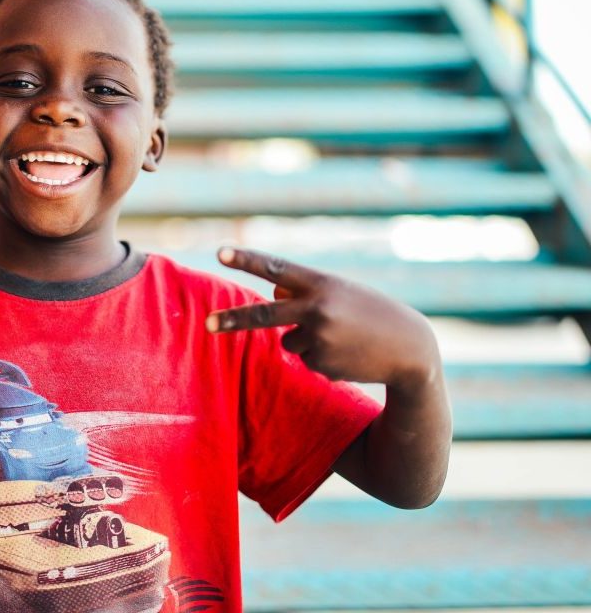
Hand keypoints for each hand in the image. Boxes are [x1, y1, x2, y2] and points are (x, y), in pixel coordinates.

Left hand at [206, 247, 439, 391]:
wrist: (409, 349)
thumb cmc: (371, 313)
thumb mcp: (340, 292)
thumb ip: (304, 290)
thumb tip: (270, 294)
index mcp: (322, 283)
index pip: (276, 268)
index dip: (246, 260)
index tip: (220, 253)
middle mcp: (317, 309)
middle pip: (263, 315)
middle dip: (232, 320)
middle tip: (207, 324)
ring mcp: (319, 338)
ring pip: (288, 342)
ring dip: (306, 341)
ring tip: (341, 338)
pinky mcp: (322, 363)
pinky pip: (305, 360)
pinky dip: (321, 358)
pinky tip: (347, 355)